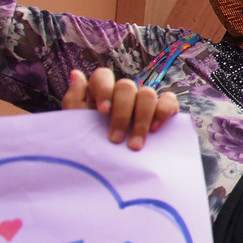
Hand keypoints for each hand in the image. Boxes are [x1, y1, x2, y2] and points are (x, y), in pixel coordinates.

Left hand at [62, 68, 178, 149]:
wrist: (110, 169)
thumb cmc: (91, 144)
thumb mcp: (76, 125)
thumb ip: (74, 99)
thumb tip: (76, 74)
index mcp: (101, 91)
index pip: (103, 76)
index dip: (104, 90)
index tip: (103, 112)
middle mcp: (124, 93)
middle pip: (127, 86)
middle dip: (122, 114)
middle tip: (116, 139)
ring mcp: (144, 100)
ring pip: (148, 93)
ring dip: (141, 119)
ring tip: (135, 145)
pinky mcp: (164, 109)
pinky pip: (169, 100)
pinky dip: (163, 111)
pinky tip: (155, 129)